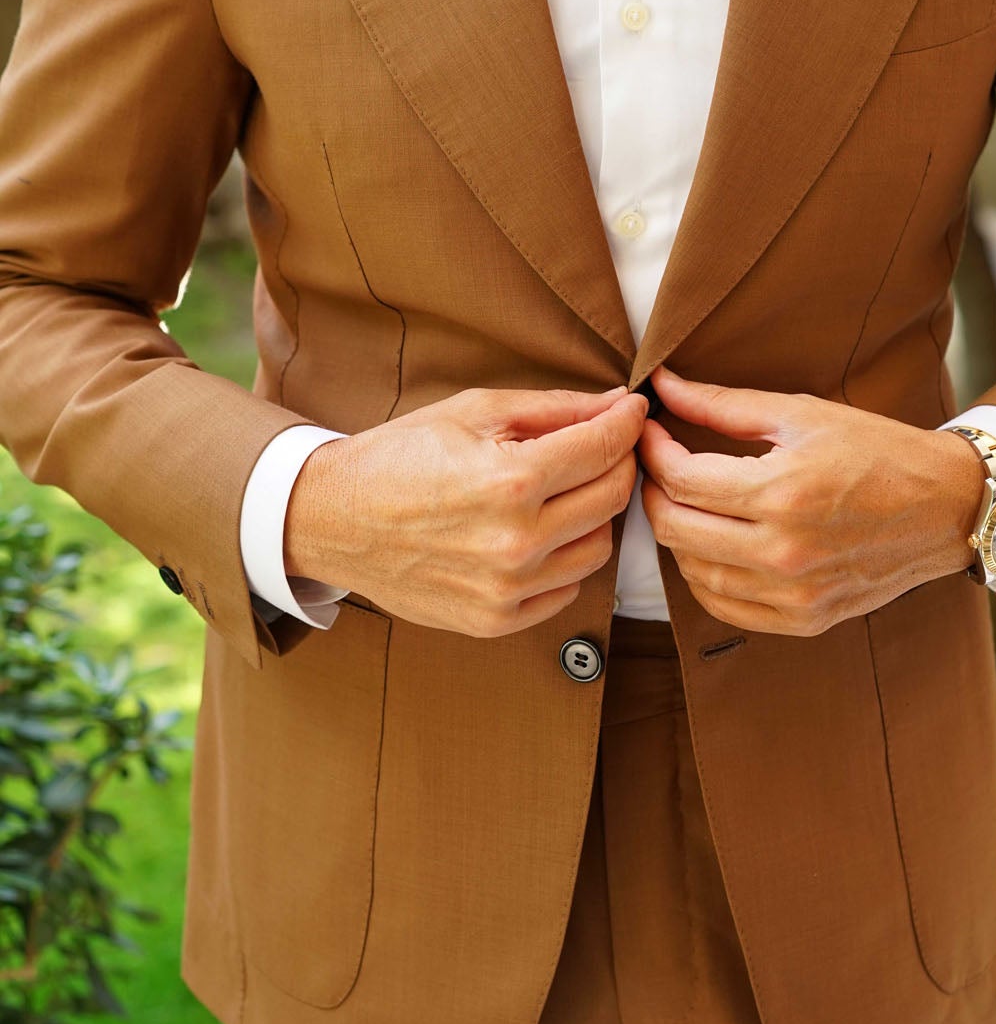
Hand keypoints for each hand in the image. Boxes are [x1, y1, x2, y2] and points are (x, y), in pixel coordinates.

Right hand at [283, 385, 647, 637]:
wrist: (335, 518)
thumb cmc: (402, 455)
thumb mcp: (475, 412)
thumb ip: (554, 408)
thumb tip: (617, 403)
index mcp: (512, 481)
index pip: (606, 448)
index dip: (628, 423)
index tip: (632, 412)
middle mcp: (516, 542)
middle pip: (612, 498)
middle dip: (618, 463)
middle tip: (603, 446)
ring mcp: (507, 588)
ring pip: (598, 549)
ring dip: (593, 516)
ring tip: (562, 493)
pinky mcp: (496, 620)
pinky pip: (566, 590)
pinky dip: (564, 560)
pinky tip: (537, 534)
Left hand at [636, 365, 983, 635]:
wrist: (947, 508)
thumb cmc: (878, 451)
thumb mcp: (802, 414)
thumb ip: (723, 405)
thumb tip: (664, 386)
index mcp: (782, 492)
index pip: (680, 479)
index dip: (652, 450)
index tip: (650, 431)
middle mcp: (784, 551)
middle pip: (675, 529)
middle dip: (653, 492)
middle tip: (658, 465)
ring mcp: (794, 594)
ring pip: (693, 572)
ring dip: (676, 534)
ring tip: (686, 501)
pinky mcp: (805, 619)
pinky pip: (725, 607)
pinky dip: (704, 577)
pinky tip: (711, 545)